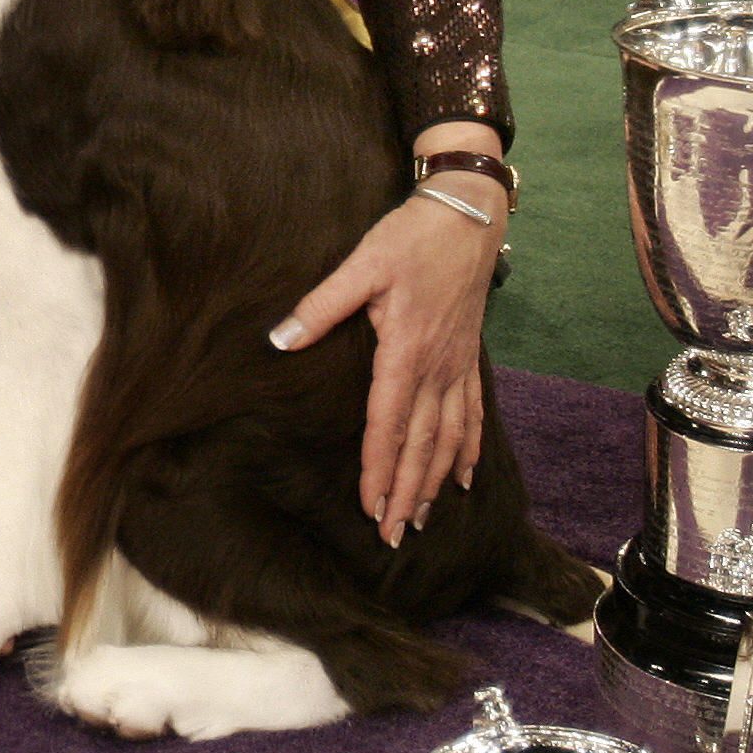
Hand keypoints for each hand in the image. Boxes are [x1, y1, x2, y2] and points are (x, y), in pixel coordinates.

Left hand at [269, 131, 507, 546]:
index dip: (378, 467)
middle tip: (392, 535)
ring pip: (448, 438)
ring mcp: (457, 366)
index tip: (370, 505)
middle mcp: (437, 368)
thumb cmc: (409, 240)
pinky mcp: (468, 358)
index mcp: (406, 351)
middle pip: (420, 443)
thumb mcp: (360, 265)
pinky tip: (462, 478)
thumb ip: (320, 306)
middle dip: (405, 491)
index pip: (387, 423)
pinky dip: (468, 450)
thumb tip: (280, 340)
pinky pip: (472, 414)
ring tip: (422, 520)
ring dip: (434, 481)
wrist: (467, 217)